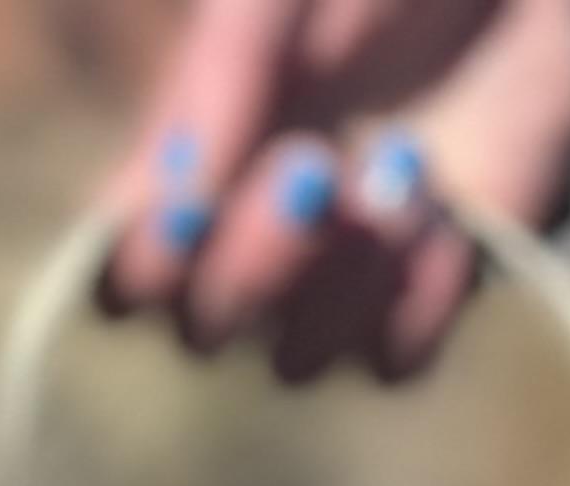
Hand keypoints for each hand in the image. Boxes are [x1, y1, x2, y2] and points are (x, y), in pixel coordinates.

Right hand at [97, 0, 569, 382]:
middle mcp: (256, 247)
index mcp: (199, 174)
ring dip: (339, 278)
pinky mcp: (430, 297)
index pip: (125, 279)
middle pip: (205, 330)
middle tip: (314, 165)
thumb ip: (213, 82)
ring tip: (402, 169)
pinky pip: (394, 364)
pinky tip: (444, 214)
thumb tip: (173, 196)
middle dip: (252, 258)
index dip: (142, 268)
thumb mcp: (277, 0)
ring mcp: (343, 282)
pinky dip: (414, 302)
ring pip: (295, 361)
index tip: (189, 203)